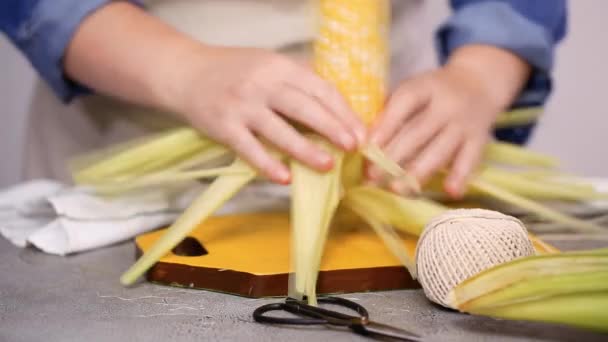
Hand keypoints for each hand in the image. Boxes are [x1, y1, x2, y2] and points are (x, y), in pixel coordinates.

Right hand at [173, 47, 365, 183]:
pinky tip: (285, 178)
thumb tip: (335, 106)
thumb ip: (297, 79)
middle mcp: (261, 84)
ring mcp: (241, 106)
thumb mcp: (268, 63)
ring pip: (279, 130)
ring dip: (306, 149)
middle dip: (332, 128)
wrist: (186, 73)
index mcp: (279, 66)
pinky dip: (267, 164)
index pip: (319, 88)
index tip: (359, 132)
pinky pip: (249, 149)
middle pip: (304, 107)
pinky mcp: (223, 127)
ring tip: (328, 164)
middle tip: (353, 147)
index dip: (342, 111)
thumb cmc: (234, 71)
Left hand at [367, 45, 529, 197]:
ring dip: (417, 172)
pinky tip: (451, 191)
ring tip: (397, 189)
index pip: (404, 104)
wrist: (479, 82)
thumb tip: (364, 141)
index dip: (386, 126)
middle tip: (372, 177)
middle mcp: (446, 105)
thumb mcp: (413, 89)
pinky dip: (461, 175)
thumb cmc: (433, 92)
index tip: (367, 148)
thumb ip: (391, 111)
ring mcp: (464, 123)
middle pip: (418, 132)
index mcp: (424, 88)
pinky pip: (470, 159)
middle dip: (393, 157)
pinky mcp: (479, 139)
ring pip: (440, 150)